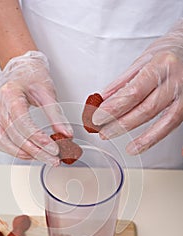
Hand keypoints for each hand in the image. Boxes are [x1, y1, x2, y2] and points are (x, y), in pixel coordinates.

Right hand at [0, 51, 72, 164]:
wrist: (20, 70)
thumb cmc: (31, 77)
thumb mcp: (47, 92)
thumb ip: (56, 115)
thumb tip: (66, 134)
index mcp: (10, 94)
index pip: (22, 122)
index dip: (38, 138)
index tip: (54, 148)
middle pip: (15, 135)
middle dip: (37, 151)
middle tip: (54, 159)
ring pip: (3, 141)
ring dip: (25, 153)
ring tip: (43, 157)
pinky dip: (13, 150)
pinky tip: (28, 153)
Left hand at [92, 20, 182, 154]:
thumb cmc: (168, 52)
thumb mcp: (142, 60)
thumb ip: (123, 81)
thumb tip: (103, 99)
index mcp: (162, 64)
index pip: (134, 92)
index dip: (114, 108)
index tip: (98, 116)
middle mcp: (176, 80)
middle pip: (146, 109)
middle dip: (120, 123)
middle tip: (102, 131)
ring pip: (162, 121)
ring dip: (136, 136)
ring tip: (116, 139)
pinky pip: (171, 126)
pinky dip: (152, 138)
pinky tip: (137, 146)